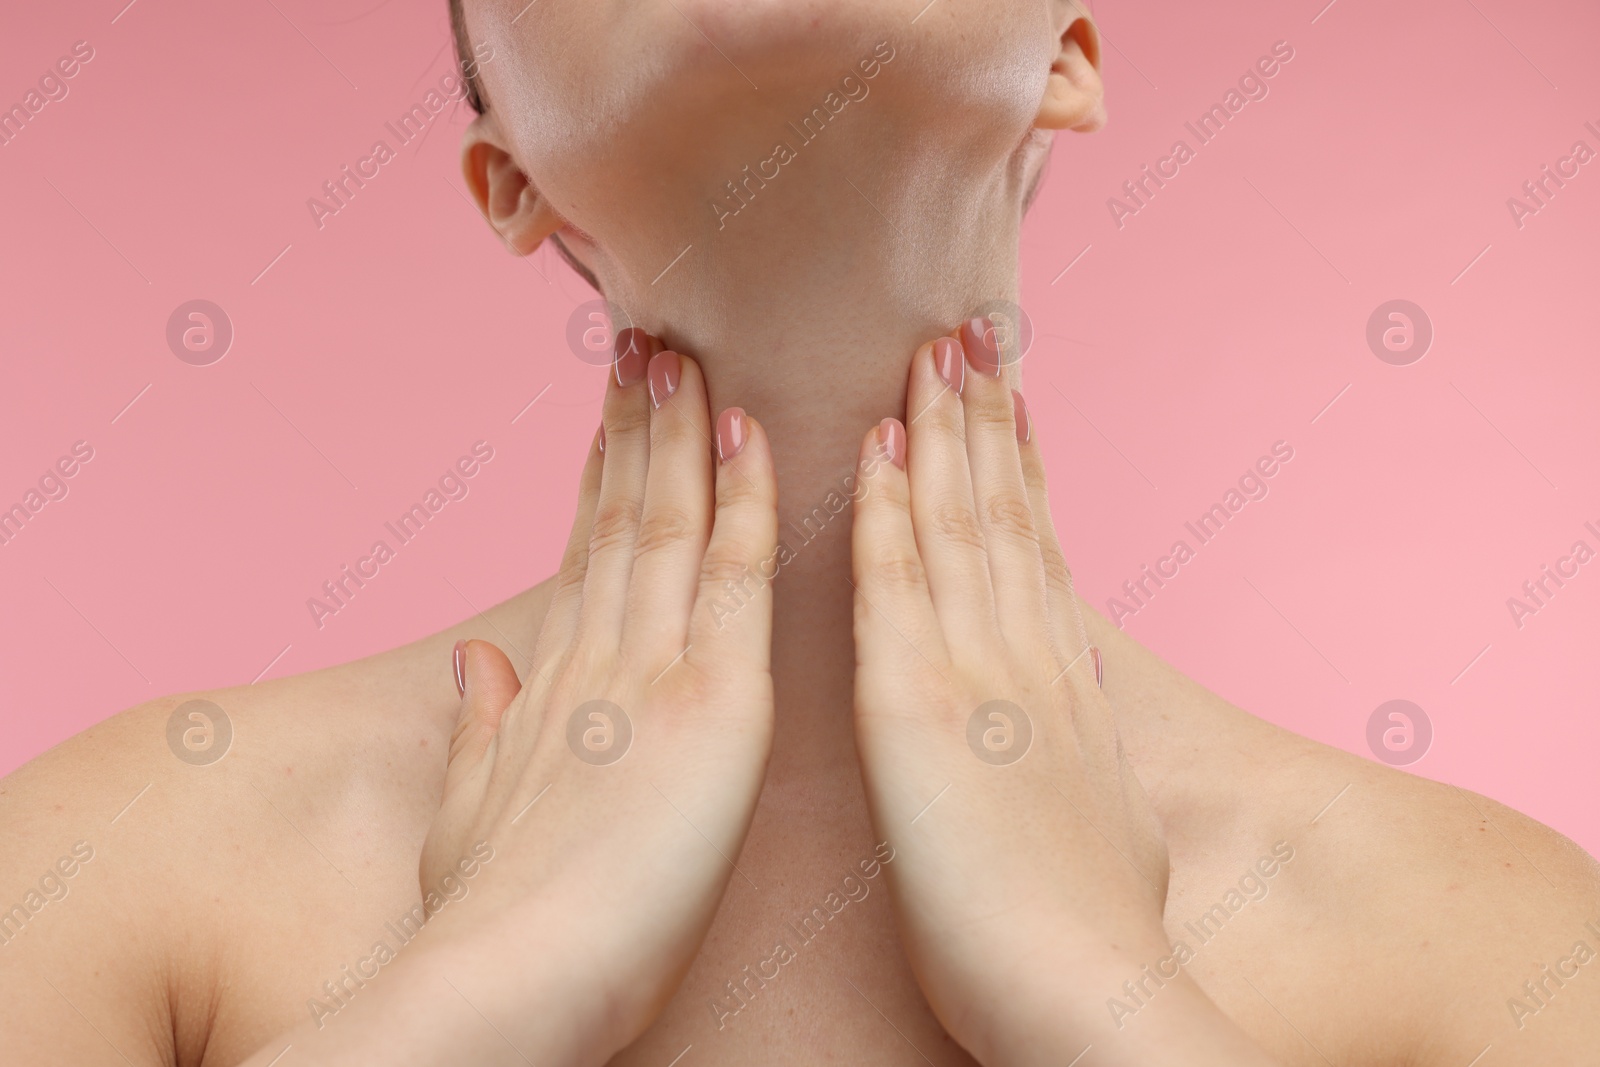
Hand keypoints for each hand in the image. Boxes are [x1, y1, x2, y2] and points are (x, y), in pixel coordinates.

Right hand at [419, 334, 777, 1062]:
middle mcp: (598, 659)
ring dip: (677, 429)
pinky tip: (752, 428)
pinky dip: (742, 494)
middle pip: (618, 517)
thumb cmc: (494, 930)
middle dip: (633, 427)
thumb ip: (479, 733)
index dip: (598, 478)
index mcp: (555, 691)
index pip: (585, 560)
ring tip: (683, 349)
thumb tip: (478, 662)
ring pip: (666, 518)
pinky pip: (733, 572)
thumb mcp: (473, 820)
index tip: (612, 414)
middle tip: (645, 343)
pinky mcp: (714, 700)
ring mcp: (652, 669)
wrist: (510, 986)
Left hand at [848, 324, 1275, 1065]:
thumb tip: (1090, 757)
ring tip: (934, 350)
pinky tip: (881, 443)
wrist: (1091, 998)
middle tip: (972, 337)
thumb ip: (1085, 773)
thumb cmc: (1089, 943)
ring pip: (958, 522)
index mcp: (1060, 690)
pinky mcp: (919, 703)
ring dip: (942, 430)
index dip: (1019, 474)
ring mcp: (979, 672)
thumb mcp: (1109, 833)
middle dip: (984, 421)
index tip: (1009, 409)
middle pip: (1002, 514)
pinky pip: (898, 579)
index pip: (1035, 555)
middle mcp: (1027, 659)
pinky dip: (891, 506)